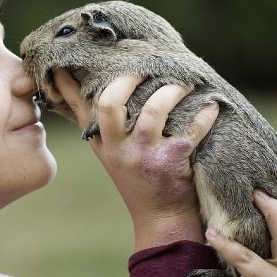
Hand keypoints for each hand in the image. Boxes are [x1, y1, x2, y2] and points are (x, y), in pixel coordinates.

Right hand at [52, 69, 218, 249]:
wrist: (161, 218)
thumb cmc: (137, 178)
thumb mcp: (109, 152)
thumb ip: (97, 123)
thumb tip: (77, 87)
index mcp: (102, 141)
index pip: (80, 106)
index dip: (70, 82)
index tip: (64, 58)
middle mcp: (118, 148)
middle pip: (110, 103)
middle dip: (128, 79)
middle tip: (146, 68)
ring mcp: (145, 155)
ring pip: (154, 110)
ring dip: (172, 91)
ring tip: (184, 83)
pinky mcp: (173, 162)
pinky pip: (192, 129)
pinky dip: (204, 115)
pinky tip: (211, 106)